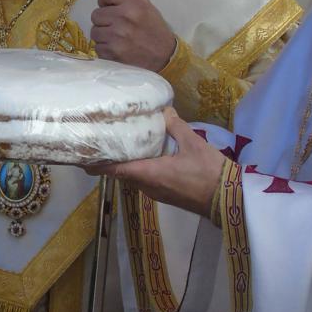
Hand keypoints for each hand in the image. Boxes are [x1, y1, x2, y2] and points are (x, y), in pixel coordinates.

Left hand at [87, 108, 226, 216]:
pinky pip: (145, 181)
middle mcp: (148, 186)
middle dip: (109, 162)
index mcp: (149, 174)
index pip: (115, 170)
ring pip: (133, 178)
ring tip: (119, 147)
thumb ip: (176, 126)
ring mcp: (156, 193)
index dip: (98, 164)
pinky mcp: (165, 195)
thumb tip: (164, 110)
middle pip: (121, 174)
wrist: (229, 201)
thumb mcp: (193, 144)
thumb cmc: (209, 172)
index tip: (82, 158)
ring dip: (124, 166)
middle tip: (100, 145)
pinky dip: (138, 170)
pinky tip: (144, 157)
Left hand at [90, 0, 176, 71]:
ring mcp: (117, 36)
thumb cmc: (152, 27)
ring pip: (94, 31)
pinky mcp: (113, 53)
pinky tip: (117, 47)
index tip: (112, 6)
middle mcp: (125, 17)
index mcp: (134, 2)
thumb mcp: (142, 4)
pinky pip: (97, 47)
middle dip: (104, 19)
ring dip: (103, 34)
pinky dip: (105, 48)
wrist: (164, 55)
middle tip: (118, 24)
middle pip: (95, 14)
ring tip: (117, 36)